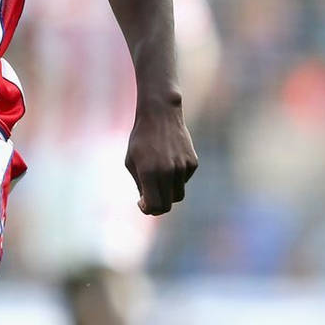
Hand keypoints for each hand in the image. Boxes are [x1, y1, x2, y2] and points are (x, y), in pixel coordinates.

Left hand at [125, 100, 197, 215]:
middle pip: (168, 205)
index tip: (142, 203)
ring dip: (167, 192)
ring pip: (177, 194)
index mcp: (150, 172)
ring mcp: (183, 167)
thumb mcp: (131, 161)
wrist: (160, 115)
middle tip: (150, 200)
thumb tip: (149, 203)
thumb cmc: (141, 139)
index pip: (154, 206)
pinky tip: (168, 162)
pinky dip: (175, 178)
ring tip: (158, 177)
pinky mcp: (193, 163)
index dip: (148, 209)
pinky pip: (184, 180)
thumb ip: (139, 184)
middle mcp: (168, 172)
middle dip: (158, 207)